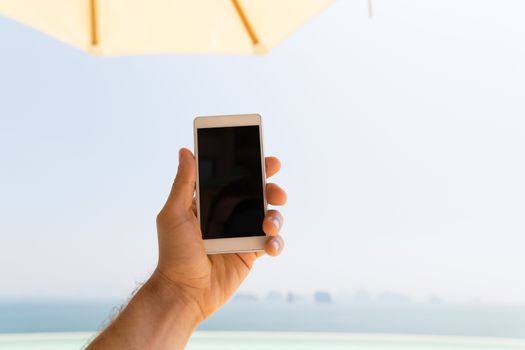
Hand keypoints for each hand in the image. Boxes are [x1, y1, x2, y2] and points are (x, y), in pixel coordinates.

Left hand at [152, 148, 286, 320]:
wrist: (183, 293)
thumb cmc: (173, 253)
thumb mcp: (173, 214)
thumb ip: (183, 183)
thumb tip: (185, 151)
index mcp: (211, 202)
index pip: (236, 179)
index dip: (254, 168)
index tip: (268, 161)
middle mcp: (229, 215)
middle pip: (258, 194)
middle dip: (272, 189)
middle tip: (277, 193)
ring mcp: (241, 234)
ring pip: (269, 216)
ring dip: (276, 217)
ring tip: (268, 225)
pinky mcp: (250, 254)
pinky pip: (271, 243)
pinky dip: (276, 243)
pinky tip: (269, 246)